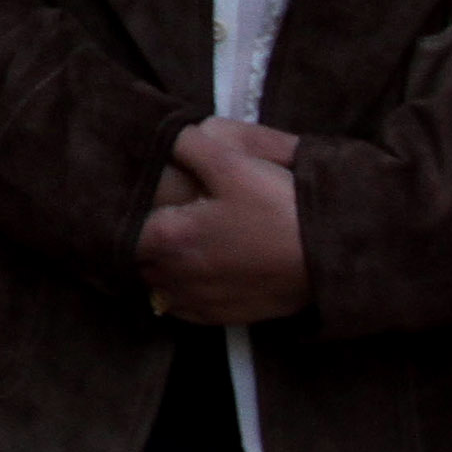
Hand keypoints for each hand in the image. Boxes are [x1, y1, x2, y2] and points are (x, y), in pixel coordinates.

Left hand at [137, 118, 306, 327]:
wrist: (331, 256)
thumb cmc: (278, 208)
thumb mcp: (232, 164)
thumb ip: (188, 144)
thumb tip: (160, 134)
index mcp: (170, 238)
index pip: (120, 230)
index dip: (120, 213)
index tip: (126, 199)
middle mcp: (176, 277)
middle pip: (136, 261)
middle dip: (136, 242)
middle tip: (150, 218)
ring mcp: (200, 302)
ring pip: (157, 287)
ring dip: (157, 269)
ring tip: (169, 245)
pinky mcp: (225, 317)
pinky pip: (184, 309)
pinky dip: (179, 293)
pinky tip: (192, 272)